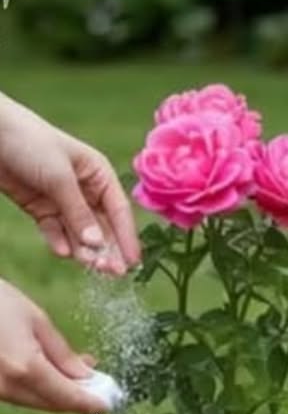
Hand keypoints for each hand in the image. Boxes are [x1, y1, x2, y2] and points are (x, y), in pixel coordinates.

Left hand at [0, 93, 140, 274]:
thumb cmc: (29, 141)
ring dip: (84, 250)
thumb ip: (78, 213)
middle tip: (112, 272)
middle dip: (107, 249)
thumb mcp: (59, 177)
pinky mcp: (42, 209)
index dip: (127, 237)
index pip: (119, 211)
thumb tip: (96, 244)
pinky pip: (55, 232)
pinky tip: (62, 252)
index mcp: (98, 174)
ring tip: (88, 263)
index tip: (132, 262)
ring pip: (79, 233)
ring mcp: (63, 201)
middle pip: (102, 226)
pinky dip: (58, 242)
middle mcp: (85, 190)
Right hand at [0, 279, 106, 413]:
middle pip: (53, 404)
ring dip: (61, 394)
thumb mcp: (37, 321)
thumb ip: (63, 354)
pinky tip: (56, 374)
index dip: (92, 402)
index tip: (111, 403)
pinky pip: (21, 395)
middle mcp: (9, 385)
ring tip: (82, 375)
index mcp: (26, 367)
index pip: (67, 396)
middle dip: (79, 399)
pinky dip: (42, 388)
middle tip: (101, 388)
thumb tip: (87, 376)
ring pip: (37, 402)